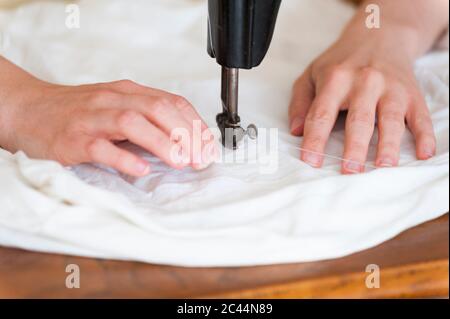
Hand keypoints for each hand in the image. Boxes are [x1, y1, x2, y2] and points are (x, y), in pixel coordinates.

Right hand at [0, 76, 216, 176]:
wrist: (28, 110)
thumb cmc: (78, 113)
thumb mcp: (116, 107)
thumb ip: (146, 120)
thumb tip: (184, 142)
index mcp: (127, 92)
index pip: (171, 102)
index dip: (195, 125)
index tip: (209, 147)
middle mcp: (112, 100)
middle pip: (157, 109)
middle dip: (185, 134)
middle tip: (200, 159)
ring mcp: (91, 119)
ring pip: (132, 123)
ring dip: (161, 143)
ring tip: (180, 162)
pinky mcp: (72, 140)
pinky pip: (100, 147)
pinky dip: (123, 158)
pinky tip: (140, 169)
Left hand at [289, 24, 437, 173]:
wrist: (379, 35)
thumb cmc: (340, 63)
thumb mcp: (312, 75)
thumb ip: (300, 102)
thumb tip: (295, 131)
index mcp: (335, 79)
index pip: (322, 114)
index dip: (315, 139)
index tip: (311, 161)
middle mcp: (364, 82)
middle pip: (359, 119)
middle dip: (355, 146)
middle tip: (350, 170)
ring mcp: (391, 88)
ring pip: (390, 118)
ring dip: (388, 144)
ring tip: (384, 166)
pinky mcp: (412, 93)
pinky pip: (420, 116)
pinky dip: (424, 135)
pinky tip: (423, 153)